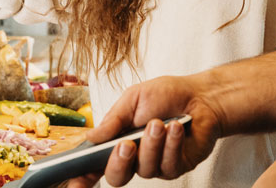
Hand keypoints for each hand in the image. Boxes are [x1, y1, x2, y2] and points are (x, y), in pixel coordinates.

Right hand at [66, 74, 223, 186]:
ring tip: (158, 124)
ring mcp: (155, 165)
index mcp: (117, 141)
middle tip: (127, 144)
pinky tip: (176, 128)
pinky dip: (172, 145)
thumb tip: (91, 137)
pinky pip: (169, 165)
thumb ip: (113, 120)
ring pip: (145, 169)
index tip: (75, 183)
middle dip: (119, 162)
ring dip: (151, 145)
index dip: (83, 178)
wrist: (200, 95)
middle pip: (117, 177)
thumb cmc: (166, 95)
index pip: (95, 166)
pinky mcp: (176, 166)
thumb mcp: (133, 99)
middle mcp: (134, 157)